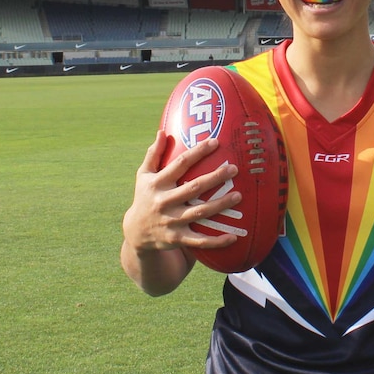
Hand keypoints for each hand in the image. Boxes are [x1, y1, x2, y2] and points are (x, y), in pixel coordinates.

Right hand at [122, 130, 241, 253]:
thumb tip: (162, 131)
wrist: (136, 232)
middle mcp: (164, 201)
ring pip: (199, 212)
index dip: (198, 152)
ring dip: (220, 205)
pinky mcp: (177, 238)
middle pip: (193, 188)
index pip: (180, 164)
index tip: (215, 142)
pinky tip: (234, 236)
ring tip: (238, 195)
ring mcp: (171, 221)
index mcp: (157, 183)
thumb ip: (153, 154)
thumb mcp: (143, 175)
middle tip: (233, 169)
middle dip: (215, 177)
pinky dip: (216, 241)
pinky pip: (200, 241)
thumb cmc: (145, 197)